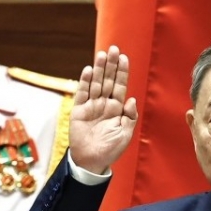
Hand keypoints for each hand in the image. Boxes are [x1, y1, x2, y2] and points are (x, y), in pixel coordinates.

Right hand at [69, 46, 137, 174]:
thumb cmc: (111, 149)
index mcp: (117, 109)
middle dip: (111, 65)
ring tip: (102, 55)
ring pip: (96, 83)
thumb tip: (132, 99)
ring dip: (99, 69)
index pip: (120, 86)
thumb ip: (130, 116)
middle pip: (108, 80)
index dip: (122, 72)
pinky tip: (89, 70)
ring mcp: (91, 106)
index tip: (124, 58)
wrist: (92, 161)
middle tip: (114, 49)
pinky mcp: (78, 111)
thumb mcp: (125, 134)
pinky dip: (85, 82)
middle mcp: (104, 104)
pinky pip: (82, 94)